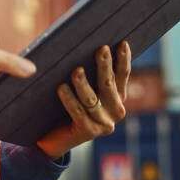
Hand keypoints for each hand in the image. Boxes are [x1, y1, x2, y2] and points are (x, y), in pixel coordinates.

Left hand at [35, 40, 130, 159]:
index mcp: (117, 97)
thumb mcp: (83, 87)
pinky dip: (69, 100)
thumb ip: (89, 71)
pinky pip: (78, 112)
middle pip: (108, 84)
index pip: (123, 75)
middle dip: (105, 66)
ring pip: (92, 99)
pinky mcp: (89, 132)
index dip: (124, 59)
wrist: (56, 137)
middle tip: (101, 49)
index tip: (122, 43)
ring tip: (76, 71)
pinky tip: (61, 88)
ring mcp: (104, 123)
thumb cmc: (69, 103)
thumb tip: (85, 45)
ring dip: (83, 84)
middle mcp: (116, 111)